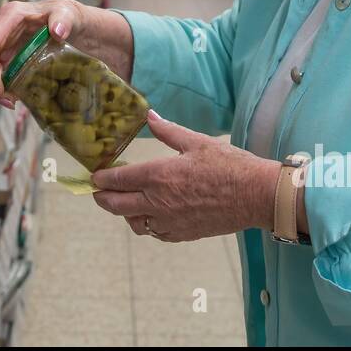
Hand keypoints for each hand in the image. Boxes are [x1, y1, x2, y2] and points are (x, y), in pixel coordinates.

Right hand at [0, 0, 131, 105]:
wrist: (74, 26)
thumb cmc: (69, 17)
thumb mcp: (70, 15)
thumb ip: (63, 20)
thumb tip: (57, 30)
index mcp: (11, 15)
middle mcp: (1, 28)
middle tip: (2, 100)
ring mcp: (2, 43)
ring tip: (9, 102)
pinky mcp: (6, 56)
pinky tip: (14, 98)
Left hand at [92, 111, 279, 241]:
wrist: (255, 195)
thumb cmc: (229, 165)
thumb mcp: (196, 141)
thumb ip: (167, 131)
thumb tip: (149, 116)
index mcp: (158, 176)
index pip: (118, 180)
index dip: (102, 178)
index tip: (95, 175)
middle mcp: (158, 202)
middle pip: (117, 205)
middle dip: (102, 198)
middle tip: (98, 191)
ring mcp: (169, 221)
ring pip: (133, 223)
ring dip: (124, 212)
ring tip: (125, 202)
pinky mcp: (182, 234)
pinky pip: (155, 233)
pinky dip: (146, 225)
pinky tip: (150, 216)